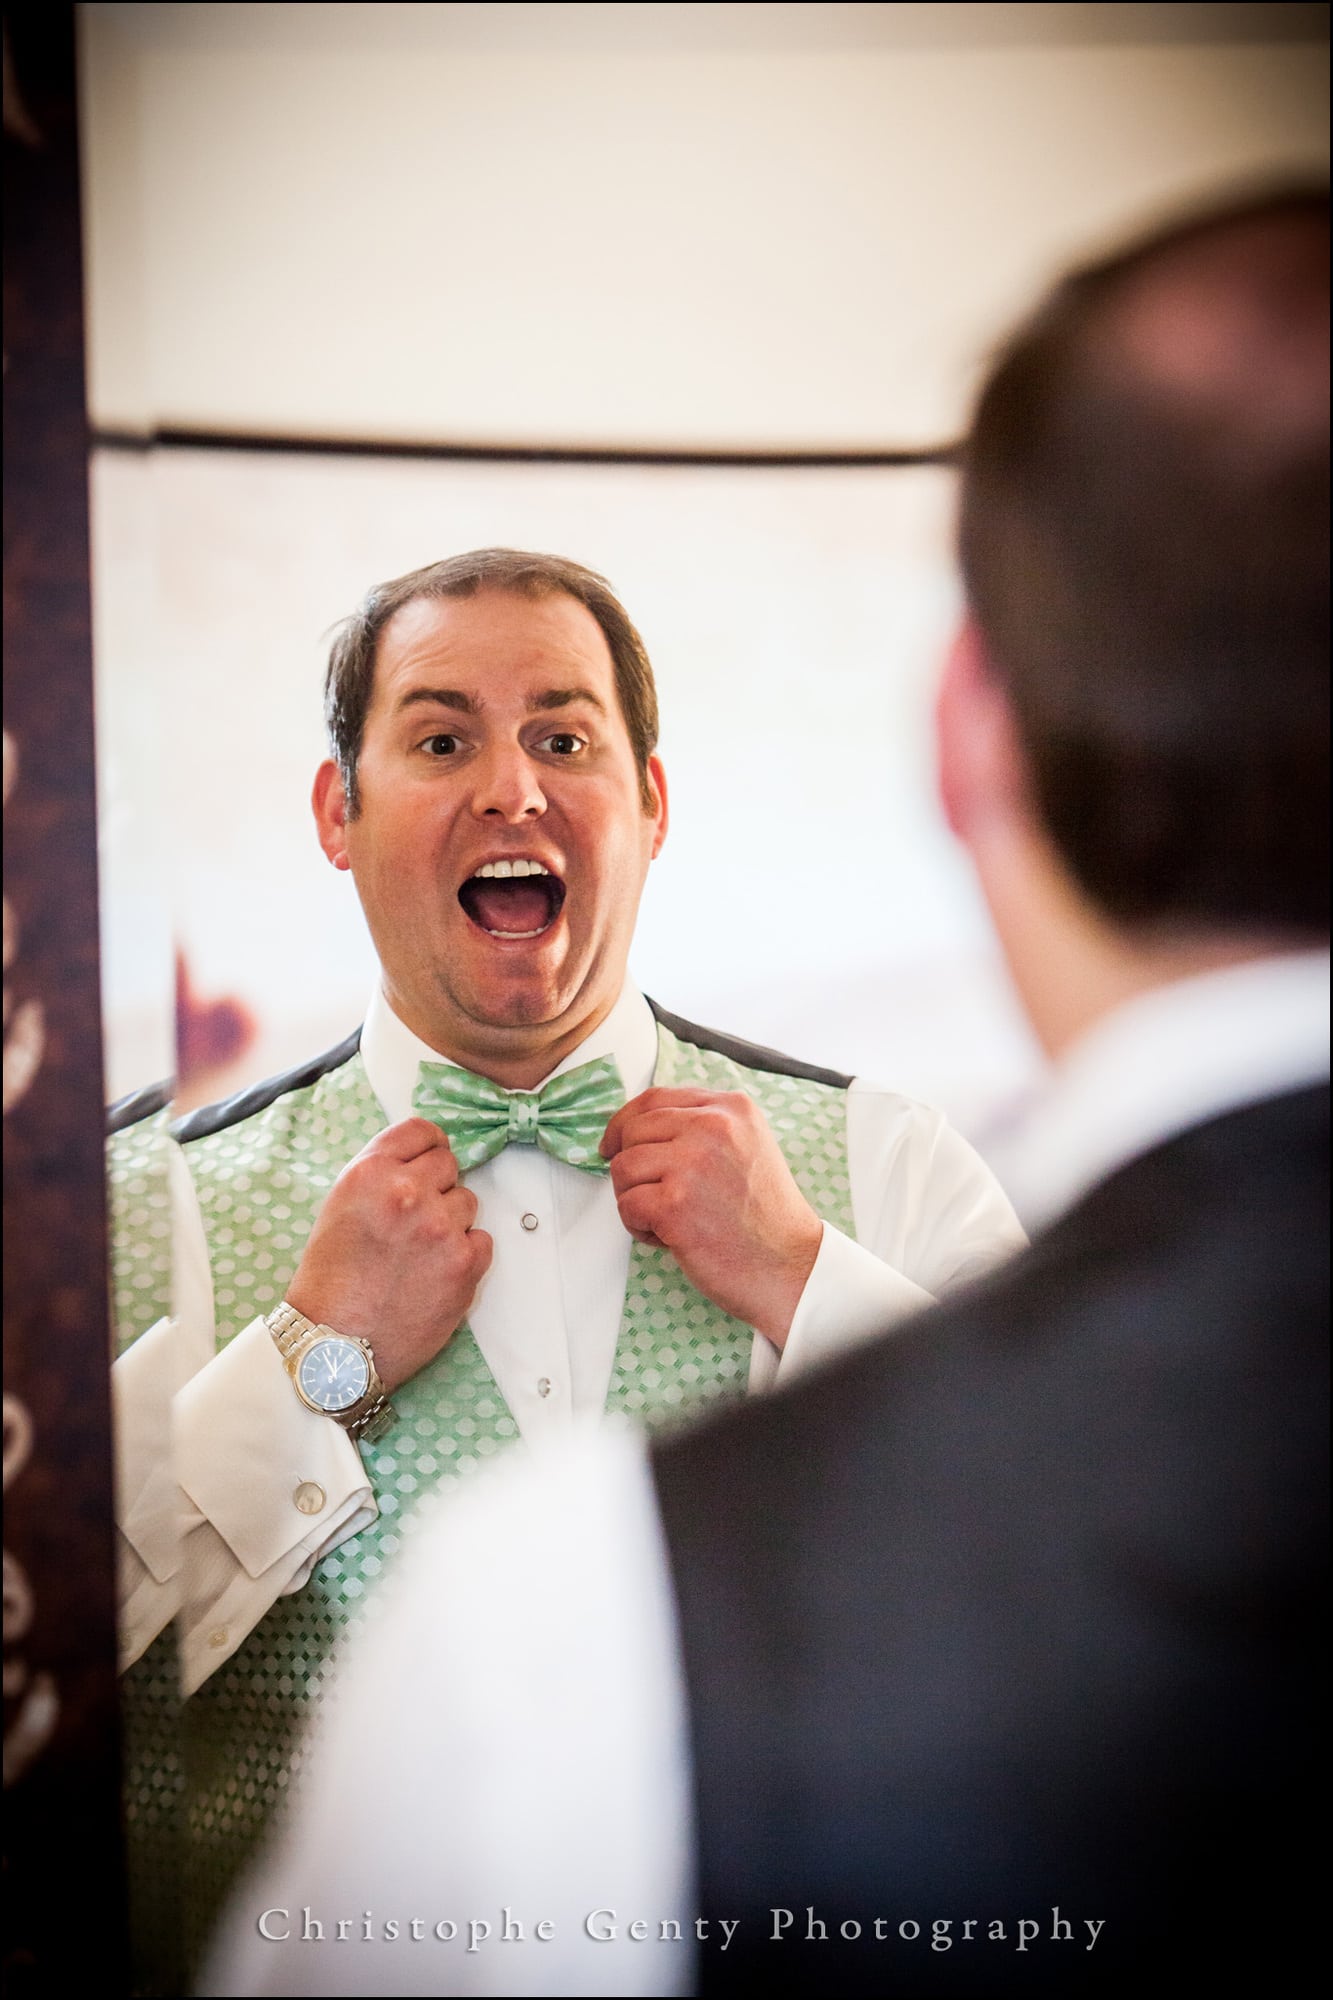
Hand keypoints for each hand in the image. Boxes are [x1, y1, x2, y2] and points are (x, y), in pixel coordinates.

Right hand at [286, 1119, 491, 1393]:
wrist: (334, 1348)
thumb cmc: (331, 1282)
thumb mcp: (341, 1206)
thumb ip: (382, 1175)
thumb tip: (424, 1157)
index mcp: (370, 1172)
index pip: (422, 1130)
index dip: (427, 1147)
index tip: (428, 1161)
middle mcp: (408, 1192)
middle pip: (449, 1164)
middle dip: (436, 1187)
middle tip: (415, 1221)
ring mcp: (440, 1227)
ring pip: (468, 1202)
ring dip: (450, 1223)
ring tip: (418, 1255)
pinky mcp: (465, 1263)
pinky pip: (482, 1240)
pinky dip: (465, 1255)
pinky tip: (434, 1274)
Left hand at [599, 1088, 822, 1348]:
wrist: (790, 1266)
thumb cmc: (764, 1216)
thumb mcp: (746, 1146)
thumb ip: (700, 1126)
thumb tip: (635, 1126)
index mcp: (731, 1107)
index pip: (654, 1099)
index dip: (624, 1123)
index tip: (613, 1145)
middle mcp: (713, 1126)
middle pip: (632, 1131)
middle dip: (632, 1168)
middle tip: (655, 1197)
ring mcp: (693, 1164)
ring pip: (623, 1168)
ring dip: (635, 1199)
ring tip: (669, 1220)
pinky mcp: (675, 1204)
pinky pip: (626, 1205)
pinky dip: (639, 1228)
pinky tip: (671, 1238)